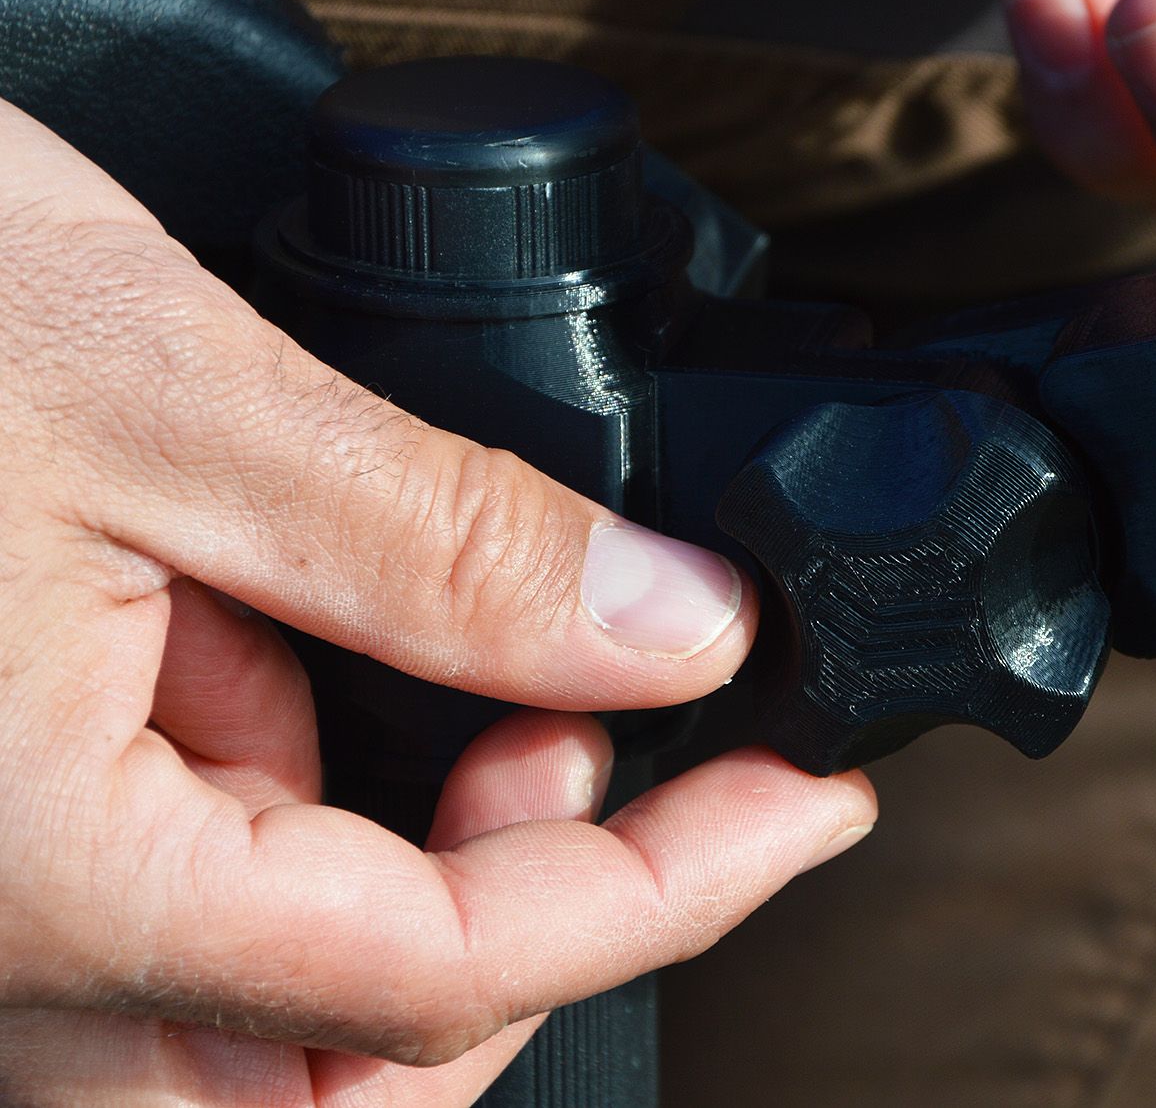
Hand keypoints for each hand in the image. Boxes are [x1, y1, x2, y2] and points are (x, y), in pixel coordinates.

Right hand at [0, 99, 876, 1104]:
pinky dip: (310, 805)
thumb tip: (677, 629)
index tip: (801, 794)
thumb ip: (438, 543)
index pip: (435, 978)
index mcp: (39, 884)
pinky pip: (191, 897)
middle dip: (522, 930)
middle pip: (343, 1074)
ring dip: (420, 880)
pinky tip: (304, 648)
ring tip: (469, 689)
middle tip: (594, 742)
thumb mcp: (165, 393)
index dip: (669, 891)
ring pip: (266, 1012)